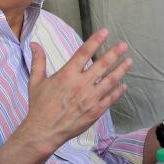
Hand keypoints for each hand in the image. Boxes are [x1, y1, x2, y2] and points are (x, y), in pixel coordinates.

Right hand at [24, 30, 131, 152]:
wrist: (44, 131)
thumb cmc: (39, 106)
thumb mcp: (36, 82)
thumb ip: (38, 62)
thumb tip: (34, 44)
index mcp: (67, 74)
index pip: (84, 52)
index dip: (96, 41)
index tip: (105, 32)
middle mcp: (80, 84)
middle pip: (102, 64)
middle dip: (115, 53)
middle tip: (124, 46)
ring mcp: (90, 98)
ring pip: (111, 80)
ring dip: (121, 70)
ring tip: (129, 61)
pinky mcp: (95, 110)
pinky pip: (111, 98)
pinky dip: (118, 91)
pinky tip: (123, 85)